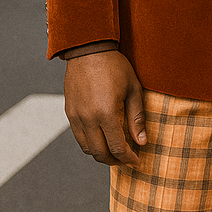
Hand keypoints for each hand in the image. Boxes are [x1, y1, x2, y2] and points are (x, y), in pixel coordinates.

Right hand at [64, 51, 146, 166]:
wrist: (89, 49)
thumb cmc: (115, 66)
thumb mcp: (132, 88)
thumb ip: (137, 117)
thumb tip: (142, 141)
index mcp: (106, 112)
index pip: (117, 147)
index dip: (128, 158)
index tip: (137, 160)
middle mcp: (88, 118)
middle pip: (100, 153)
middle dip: (115, 161)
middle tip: (126, 160)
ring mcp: (76, 116)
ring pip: (87, 148)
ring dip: (101, 154)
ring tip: (114, 152)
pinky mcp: (69, 112)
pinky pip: (78, 136)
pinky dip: (90, 144)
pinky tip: (101, 139)